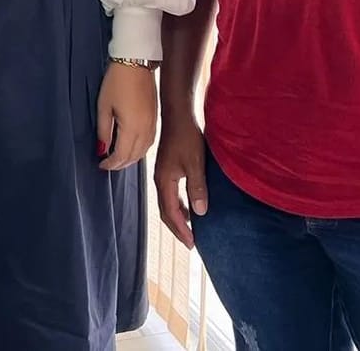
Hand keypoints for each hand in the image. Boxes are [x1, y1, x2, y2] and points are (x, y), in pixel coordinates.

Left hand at [96, 61, 156, 170]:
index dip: (110, 164)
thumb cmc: (117, 82)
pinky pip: (149, 142)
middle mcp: (145, 129)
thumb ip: (104, 131)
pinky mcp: (155, 118)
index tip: (101, 164)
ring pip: (143, 151)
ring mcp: (153, 124)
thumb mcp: (104, 106)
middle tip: (107, 164)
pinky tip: (131, 147)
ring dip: (131, 158)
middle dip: (120, 164)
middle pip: (134, 157)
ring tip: (118, 158)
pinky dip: (140, 150)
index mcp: (132, 128)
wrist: (136, 62)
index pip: (122, 156)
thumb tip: (102, 149)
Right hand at [154, 116, 207, 247]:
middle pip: (165, 211)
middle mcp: (160, 180)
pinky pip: (171, 193)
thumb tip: (200, 213)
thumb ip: (197, 188)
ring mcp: (162, 174)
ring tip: (191, 228)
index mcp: (163, 181)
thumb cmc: (186, 136)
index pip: (170, 213)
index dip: (181, 230)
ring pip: (168, 202)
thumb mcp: (195, 163)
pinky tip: (190, 205)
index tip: (192, 244)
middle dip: (177, 228)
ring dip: (178, 217)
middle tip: (191, 242)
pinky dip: (179, 205)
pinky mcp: (167, 168)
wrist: (178, 114)